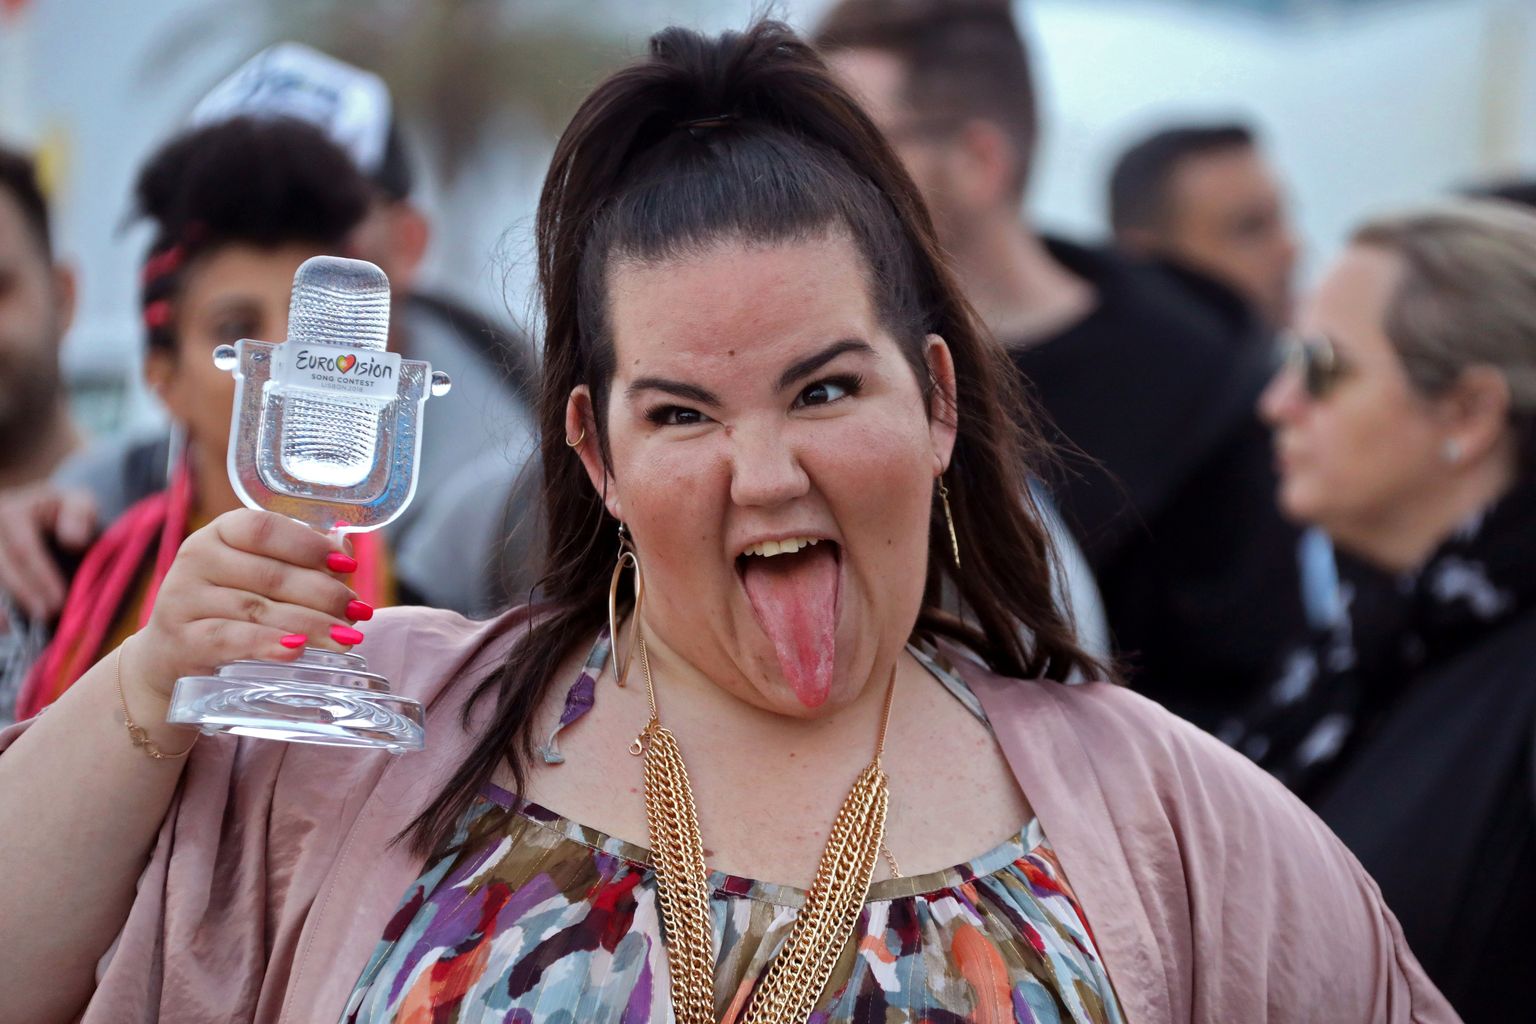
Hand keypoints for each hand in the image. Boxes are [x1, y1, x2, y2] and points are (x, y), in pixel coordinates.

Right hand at [0, 483, 97, 619]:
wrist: (44, 511)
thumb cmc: (65, 511)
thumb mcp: (80, 503)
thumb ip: (80, 515)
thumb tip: (74, 541)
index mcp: (13, 513)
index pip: (24, 549)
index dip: (40, 577)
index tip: (58, 600)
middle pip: (2, 566)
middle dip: (23, 593)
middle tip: (45, 615)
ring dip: (0, 605)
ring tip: (16, 627)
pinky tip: (4, 625)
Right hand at [126, 509, 367, 702]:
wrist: (174, 655)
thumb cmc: (233, 606)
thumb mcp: (262, 574)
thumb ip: (303, 558)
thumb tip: (344, 550)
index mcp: (221, 531)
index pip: (265, 528)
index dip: (309, 546)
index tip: (348, 567)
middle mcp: (197, 558)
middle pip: (271, 574)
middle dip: (323, 594)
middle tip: (358, 611)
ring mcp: (183, 598)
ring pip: (258, 609)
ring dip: (310, 624)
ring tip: (346, 637)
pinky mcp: (181, 639)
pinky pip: (230, 638)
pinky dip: (266, 644)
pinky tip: (297, 650)